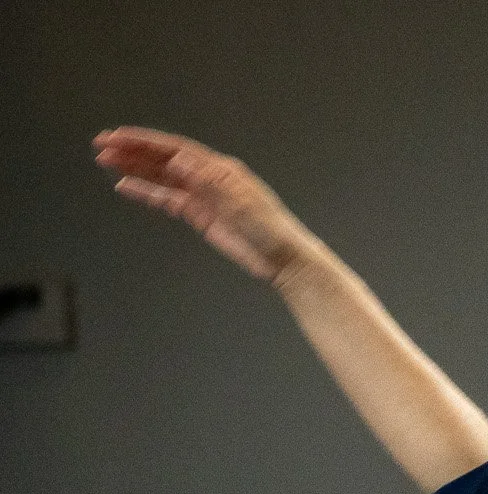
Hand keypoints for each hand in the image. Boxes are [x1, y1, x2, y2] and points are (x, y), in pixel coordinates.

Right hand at [94, 127, 321, 284]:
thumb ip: (208, 180)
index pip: (175, 148)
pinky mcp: (200, 215)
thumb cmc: (269, 228)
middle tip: (102, 145)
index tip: (118, 137)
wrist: (282, 258)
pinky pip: (167, 199)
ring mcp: (203, 195)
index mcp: (219, 168)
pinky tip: (126, 186)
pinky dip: (147, 192)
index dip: (145, 141)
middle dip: (132, 151)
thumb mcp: (239, 201)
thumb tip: (180, 160)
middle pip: (164, 159)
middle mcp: (208, 177)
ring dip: (134, 168)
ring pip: (162, 177)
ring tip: (106, 161)